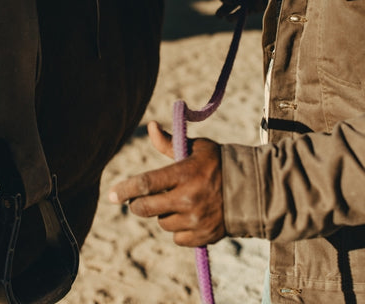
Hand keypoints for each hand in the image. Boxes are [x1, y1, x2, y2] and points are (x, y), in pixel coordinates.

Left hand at [108, 121, 224, 246]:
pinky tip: (192, 216)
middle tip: (140, 199)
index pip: (147, 183)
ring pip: (162, 223)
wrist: (252, 189)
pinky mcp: (202, 237)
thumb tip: (149, 126)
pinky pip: (177, 238)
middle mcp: (189, 198)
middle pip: (146, 208)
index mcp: (185, 173)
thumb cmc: (219, 162)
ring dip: (164, 214)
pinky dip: (179, 229)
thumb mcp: (197, 148)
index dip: (125, 190)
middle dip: (138, 204)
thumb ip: (169, 143)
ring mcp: (195, 220)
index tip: (112, 195)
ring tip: (180, 202)